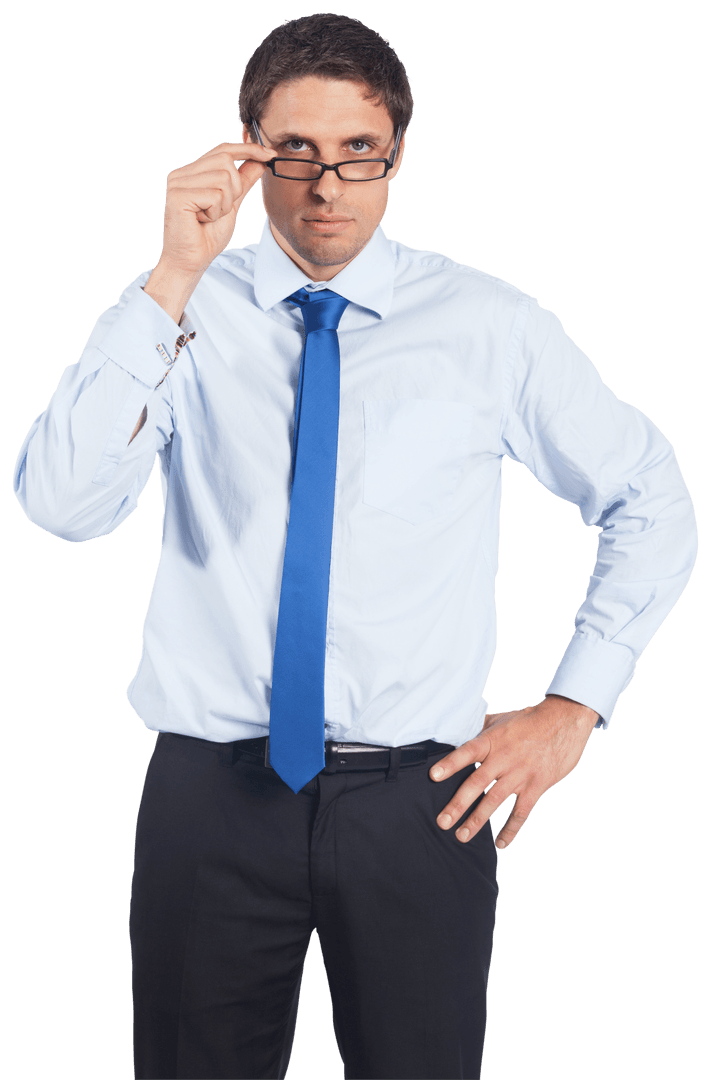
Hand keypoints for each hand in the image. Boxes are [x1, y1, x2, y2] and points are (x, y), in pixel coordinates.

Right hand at [144, 140, 274, 322]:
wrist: (192, 261)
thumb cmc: (207, 236)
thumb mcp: (232, 204)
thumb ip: (243, 182)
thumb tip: (260, 161)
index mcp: (192, 172)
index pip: (223, 149)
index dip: (248, 149)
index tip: (270, 154)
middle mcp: (182, 173)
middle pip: (225, 161)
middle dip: (234, 188)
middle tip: (221, 210)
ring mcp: (177, 183)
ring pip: (222, 178)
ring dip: (225, 203)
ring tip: (210, 216)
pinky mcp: (177, 195)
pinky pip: (214, 195)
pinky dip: (216, 212)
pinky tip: (203, 220)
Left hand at [429, 694, 599, 849]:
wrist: (564, 722)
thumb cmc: (529, 720)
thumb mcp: (501, 719)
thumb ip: (480, 729)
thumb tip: (458, 730)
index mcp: (492, 741)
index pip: (467, 752)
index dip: (450, 763)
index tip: (434, 776)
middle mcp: (503, 759)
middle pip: (477, 783)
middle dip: (458, 804)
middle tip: (442, 822)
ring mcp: (520, 774)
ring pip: (494, 800)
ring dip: (477, 820)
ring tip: (462, 836)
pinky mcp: (536, 786)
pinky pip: (521, 812)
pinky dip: (510, 828)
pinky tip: (500, 842)